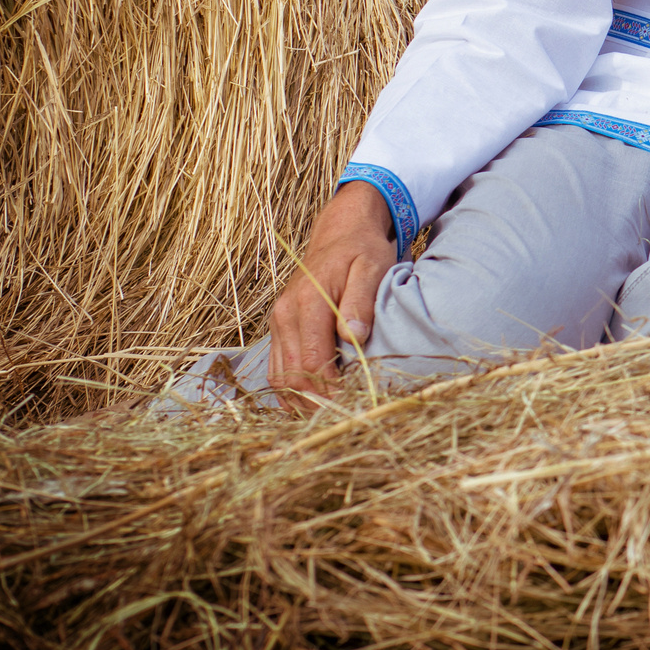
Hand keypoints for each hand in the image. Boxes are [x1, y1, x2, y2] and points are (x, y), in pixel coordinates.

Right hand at [266, 180, 397, 408]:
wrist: (341, 234)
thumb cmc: (362, 251)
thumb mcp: (372, 267)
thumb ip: (361, 300)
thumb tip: (354, 335)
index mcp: (307, 303)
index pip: (312, 360)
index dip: (331, 388)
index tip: (353, 402)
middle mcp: (285, 315)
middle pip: (293, 374)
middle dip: (316, 401)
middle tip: (344, 416)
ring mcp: (279, 322)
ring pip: (280, 376)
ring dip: (302, 400)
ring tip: (330, 415)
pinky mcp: (281, 327)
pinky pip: (278, 368)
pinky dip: (291, 390)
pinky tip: (311, 402)